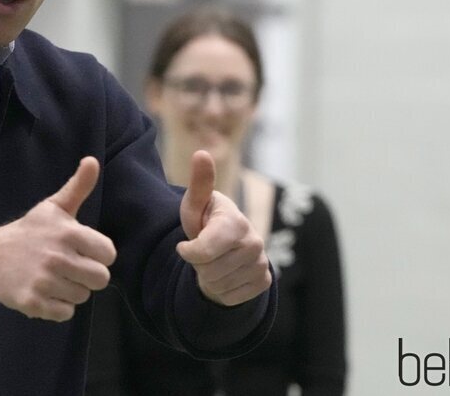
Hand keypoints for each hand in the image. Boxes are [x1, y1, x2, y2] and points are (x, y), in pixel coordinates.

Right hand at [0, 157, 116, 321]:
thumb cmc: (30, 232)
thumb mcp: (54, 207)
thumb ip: (78, 187)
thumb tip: (92, 160)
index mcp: (68, 233)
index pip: (109, 254)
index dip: (98, 254)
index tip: (82, 250)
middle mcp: (57, 257)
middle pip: (101, 279)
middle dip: (88, 276)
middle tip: (69, 267)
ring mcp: (44, 281)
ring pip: (83, 297)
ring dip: (71, 291)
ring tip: (53, 278)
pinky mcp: (33, 302)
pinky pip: (65, 314)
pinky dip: (58, 307)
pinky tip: (45, 293)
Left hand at [177, 150, 270, 305]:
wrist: (226, 245)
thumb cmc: (206, 221)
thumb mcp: (195, 204)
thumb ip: (200, 183)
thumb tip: (202, 153)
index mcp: (236, 222)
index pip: (203, 252)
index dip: (188, 253)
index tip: (185, 245)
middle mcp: (254, 243)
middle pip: (209, 271)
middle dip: (199, 265)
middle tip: (205, 252)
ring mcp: (262, 264)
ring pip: (218, 286)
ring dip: (209, 278)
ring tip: (214, 261)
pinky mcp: (264, 282)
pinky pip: (230, 297)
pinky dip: (222, 290)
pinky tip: (225, 274)